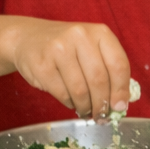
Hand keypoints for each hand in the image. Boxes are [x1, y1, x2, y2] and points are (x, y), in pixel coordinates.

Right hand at [8, 18, 131, 119]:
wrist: (28, 38)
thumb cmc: (68, 47)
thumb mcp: (92, 48)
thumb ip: (108, 68)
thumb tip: (121, 102)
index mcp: (100, 32)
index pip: (118, 64)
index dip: (121, 89)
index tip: (120, 106)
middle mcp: (81, 37)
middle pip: (99, 79)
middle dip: (102, 103)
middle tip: (103, 116)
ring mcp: (59, 50)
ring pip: (80, 89)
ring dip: (86, 106)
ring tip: (87, 112)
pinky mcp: (42, 65)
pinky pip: (62, 93)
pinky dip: (70, 103)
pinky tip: (72, 104)